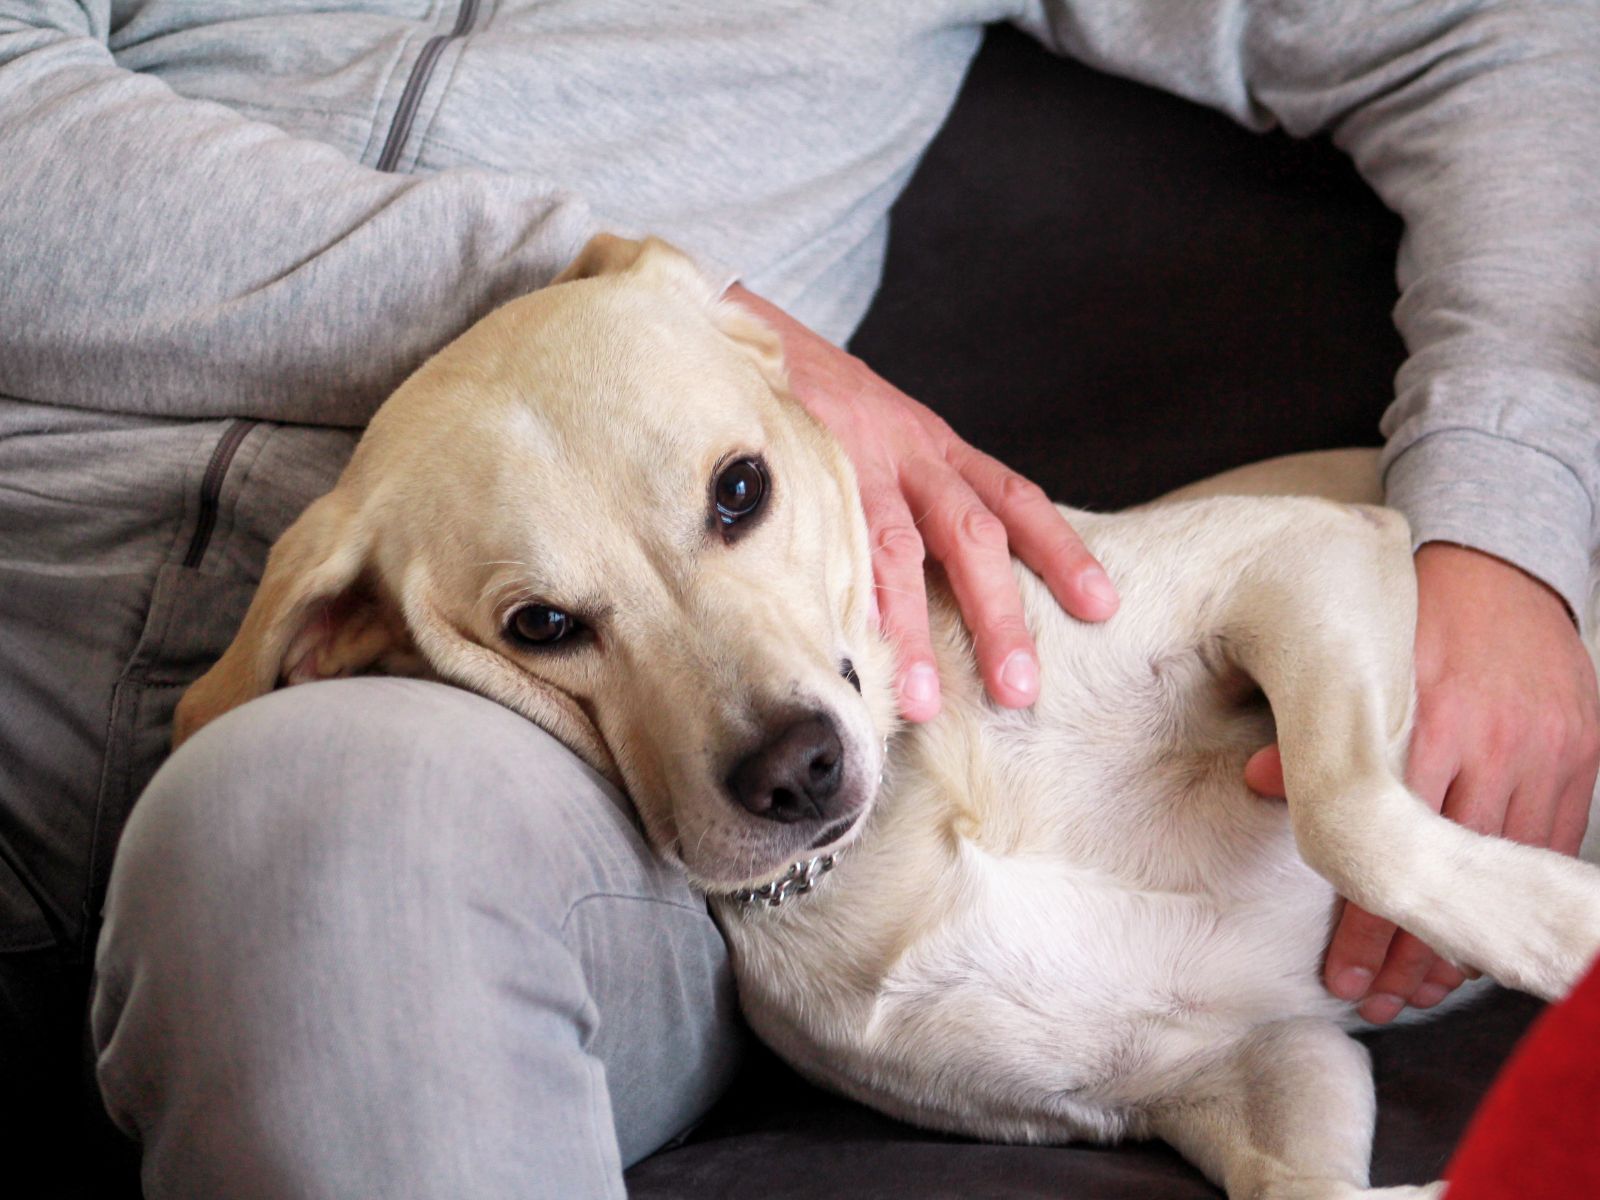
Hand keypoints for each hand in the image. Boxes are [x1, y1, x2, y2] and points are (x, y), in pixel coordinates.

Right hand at [727, 285, 1118, 720]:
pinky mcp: (795, 466)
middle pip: (970, 534)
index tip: (1101, 606)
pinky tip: (845, 647)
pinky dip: (838, 597)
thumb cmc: (816, 401)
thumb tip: (954, 588)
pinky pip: (823, 538)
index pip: (1015, 498)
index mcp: (936, 446)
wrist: (733, 329)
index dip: (1061, 551)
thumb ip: (916, 494)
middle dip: (998, 615)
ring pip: (895, 550)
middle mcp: (906, 450)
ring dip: (911, 629)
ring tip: (923, 698)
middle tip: (1019, 687)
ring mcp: (850, 459)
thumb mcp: (884, 432)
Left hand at [1247, 542, 1598, 1021]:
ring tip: (1420, 990)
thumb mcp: (1350, 647)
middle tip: (1374, 1000)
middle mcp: (1493, 738)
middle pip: (1449, 869)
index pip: (1393, 837)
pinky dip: (1512, 896)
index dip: (1367, 915)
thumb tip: (1259, 782)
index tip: (1341, 972)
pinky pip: (1549, 845)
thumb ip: (1308, 715)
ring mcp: (1546, 749)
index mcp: (1429, 711)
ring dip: (1462, 937)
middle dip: (1411, 948)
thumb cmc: (1408, 612)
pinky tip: (1479, 936)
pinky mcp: (1580, 754)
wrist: (1499, 564)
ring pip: (1504, 870)